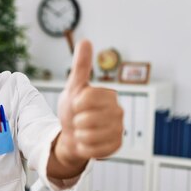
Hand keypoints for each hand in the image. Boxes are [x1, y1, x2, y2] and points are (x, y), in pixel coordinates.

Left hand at [55, 40, 123, 165]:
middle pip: (88, 119)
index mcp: (110, 95)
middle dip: (77, 121)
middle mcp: (118, 111)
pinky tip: (87, 142)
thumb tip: (86, 40)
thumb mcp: (74, 87)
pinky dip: (84, 148)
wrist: (72, 134)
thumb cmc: (73, 109)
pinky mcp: (116, 146)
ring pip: (89, 136)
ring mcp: (119, 130)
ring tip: (83, 131)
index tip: (77, 104)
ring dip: (79, 135)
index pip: (88, 98)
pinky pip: (93, 150)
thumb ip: (81, 66)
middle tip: (79, 120)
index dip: (76, 103)